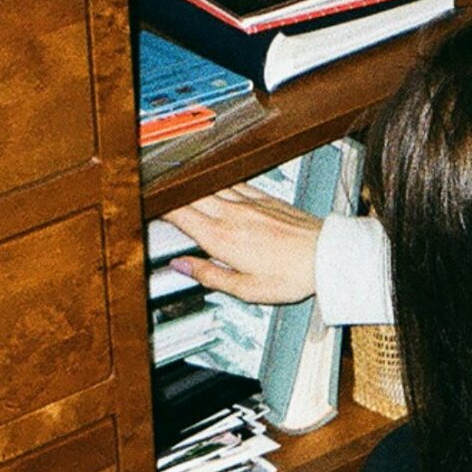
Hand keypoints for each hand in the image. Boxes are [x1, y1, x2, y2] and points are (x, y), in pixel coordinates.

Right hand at [165, 184, 321, 303]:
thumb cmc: (292, 275)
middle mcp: (231, 214)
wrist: (327, 255)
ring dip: (189, 185)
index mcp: (222, 238)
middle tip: (152, 195)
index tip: (144, 209)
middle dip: (168, 194)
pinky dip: (214, 182)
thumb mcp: (246, 289)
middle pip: (189, 195)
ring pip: (208, 186)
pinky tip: (210, 182)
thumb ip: (209, 275)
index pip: (179, 214)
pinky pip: (231, 182)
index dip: (158, 209)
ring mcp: (248, 202)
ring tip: (174, 185)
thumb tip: (181, 266)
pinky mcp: (263, 197)